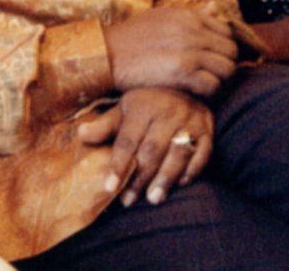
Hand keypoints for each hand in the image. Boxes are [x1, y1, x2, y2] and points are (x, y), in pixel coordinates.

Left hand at [78, 87, 211, 207]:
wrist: (187, 87)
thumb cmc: (149, 105)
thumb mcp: (125, 109)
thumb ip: (105, 125)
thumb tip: (81, 135)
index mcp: (143, 107)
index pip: (128, 140)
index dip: (118, 164)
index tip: (110, 186)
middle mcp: (167, 113)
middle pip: (152, 150)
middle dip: (140, 178)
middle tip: (129, 201)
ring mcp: (190, 121)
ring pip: (178, 153)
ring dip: (165, 178)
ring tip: (154, 199)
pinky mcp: (207, 131)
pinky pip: (202, 154)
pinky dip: (192, 171)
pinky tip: (180, 185)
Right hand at [102, 8, 237, 95]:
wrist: (105, 53)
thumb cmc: (130, 39)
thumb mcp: (161, 17)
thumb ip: (190, 16)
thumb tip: (214, 8)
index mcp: (189, 16)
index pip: (227, 32)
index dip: (224, 49)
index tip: (214, 61)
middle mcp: (193, 30)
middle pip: (231, 51)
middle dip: (224, 65)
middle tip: (209, 77)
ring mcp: (189, 50)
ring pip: (227, 68)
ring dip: (218, 80)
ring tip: (201, 85)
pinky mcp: (181, 71)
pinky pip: (213, 84)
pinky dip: (208, 92)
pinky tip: (194, 92)